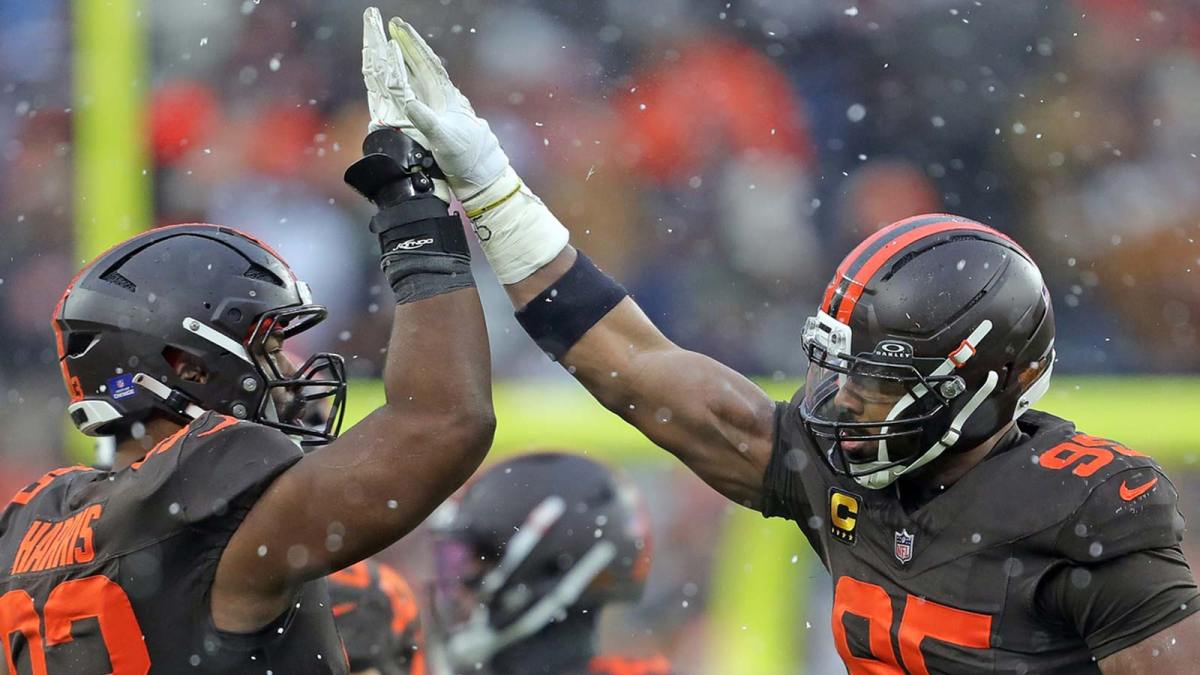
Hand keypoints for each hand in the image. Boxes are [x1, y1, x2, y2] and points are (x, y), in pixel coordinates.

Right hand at [361, 8, 511, 200]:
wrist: (481, 177)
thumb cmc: (466, 158)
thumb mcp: (444, 138)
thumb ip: (426, 120)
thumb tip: (408, 103)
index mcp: (447, 96)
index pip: (427, 62)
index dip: (411, 43)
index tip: (397, 26)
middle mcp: (446, 98)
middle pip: (424, 65)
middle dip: (408, 45)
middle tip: (392, 26)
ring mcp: (444, 108)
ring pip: (422, 78)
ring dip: (408, 62)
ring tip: (395, 46)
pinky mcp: (441, 120)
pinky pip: (422, 93)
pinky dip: (411, 83)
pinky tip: (407, 81)